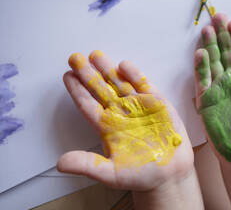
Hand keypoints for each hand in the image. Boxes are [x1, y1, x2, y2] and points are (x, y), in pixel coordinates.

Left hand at [57, 51, 193, 190]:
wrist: (169, 174)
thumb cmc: (140, 175)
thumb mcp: (110, 174)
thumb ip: (87, 165)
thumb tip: (60, 163)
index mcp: (107, 127)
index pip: (87, 104)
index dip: (77, 90)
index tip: (67, 75)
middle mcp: (120, 113)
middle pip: (100, 89)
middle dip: (88, 73)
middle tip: (75, 58)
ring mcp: (138, 106)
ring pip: (119, 83)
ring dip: (108, 69)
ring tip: (95, 55)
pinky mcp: (156, 103)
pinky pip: (143, 85)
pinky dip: (134, 75)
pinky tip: (123, 65)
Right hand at [194, 14, 230, 163]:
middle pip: (228, 52)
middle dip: (223, 35)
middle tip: (218, 17)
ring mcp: (220, 88)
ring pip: (214, 62)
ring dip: (210, 46)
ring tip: (207, 30)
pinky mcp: (207, 99)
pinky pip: (203, 79)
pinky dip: (201, 67)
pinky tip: (200, 53)